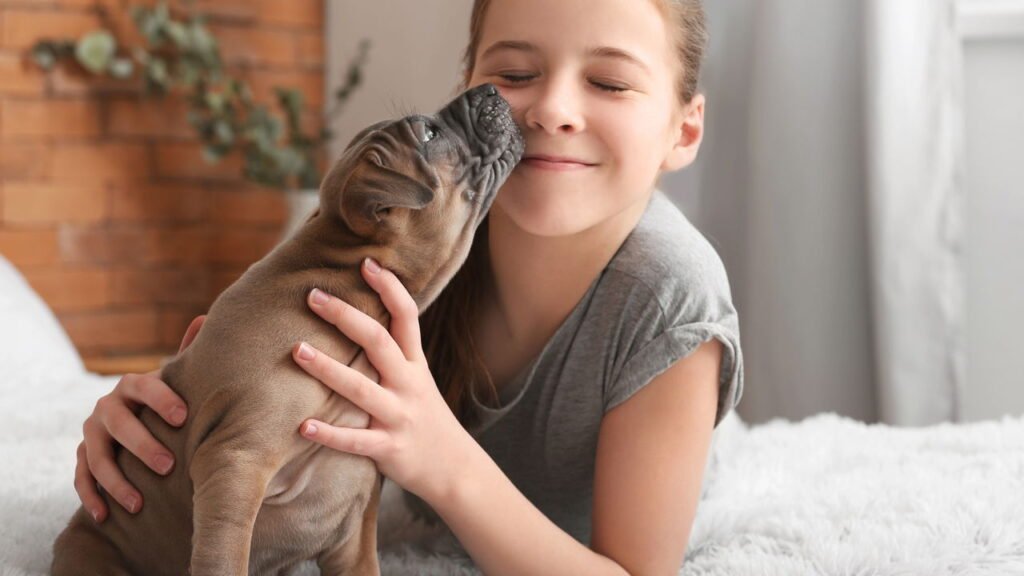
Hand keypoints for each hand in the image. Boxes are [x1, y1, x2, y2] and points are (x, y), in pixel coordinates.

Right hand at [75, 315, 202, 521]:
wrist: (146, 428)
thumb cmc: (171, 405)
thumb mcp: (180, 383)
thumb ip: (188, 356)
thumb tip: (204, 318)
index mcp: (134, 386)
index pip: (142, 386)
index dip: (161, 399)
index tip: (183, 417)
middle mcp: (107, 407)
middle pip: (117, 424)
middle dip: (141, 445)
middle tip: (168, 466)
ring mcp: (91, 434)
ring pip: (96, 456)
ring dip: (116, 480)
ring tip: (140, 503)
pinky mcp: (83, 459)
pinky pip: (80, 479)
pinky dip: (92, 497)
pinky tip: (108, 516)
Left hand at [292, 258, 476, 502]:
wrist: (454, 468)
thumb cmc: (424, 416)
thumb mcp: (417, 378)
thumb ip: (393, 352)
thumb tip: (358, 315)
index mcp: (415, 364)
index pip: (407, 317)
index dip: (389, 288)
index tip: (367, 263)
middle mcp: (409, 384)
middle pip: (379, 343)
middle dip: (346, 317)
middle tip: (313, 296)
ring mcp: (399, 416)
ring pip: (361, 389)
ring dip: (327, 369)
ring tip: (296, 351)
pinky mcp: (389, 448)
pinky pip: (355, 441)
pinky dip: (329, 434)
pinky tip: (302, 425)